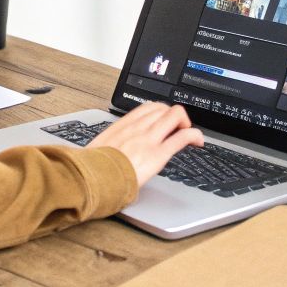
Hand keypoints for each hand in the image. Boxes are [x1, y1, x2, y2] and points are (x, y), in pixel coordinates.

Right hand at [87, 102, 204, 186]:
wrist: (89, 179)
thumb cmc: (90, 169)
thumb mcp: (97, 149)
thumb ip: (108, 145)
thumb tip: (108, 152)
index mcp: (121, 126)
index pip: (147, 107)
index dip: (160, 111)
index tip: (164, 119)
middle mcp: (136, 128)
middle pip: (163, 109)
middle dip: (174, 116)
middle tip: (177, 129)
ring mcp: (147, 139)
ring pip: (175, 116)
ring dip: (185, 122)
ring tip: (188, 134)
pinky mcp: (157, 155)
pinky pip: (182, 137)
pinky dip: (194, 135)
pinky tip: (197, 141)